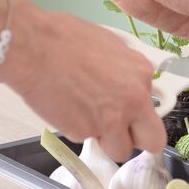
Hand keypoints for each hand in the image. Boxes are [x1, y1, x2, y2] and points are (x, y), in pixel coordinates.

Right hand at [0, 8, 165, 160]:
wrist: (33, 46)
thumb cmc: (63, 38)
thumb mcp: (109, 46)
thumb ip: (125, 72)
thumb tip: (124, 83)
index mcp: (141, 74)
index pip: (155, 109)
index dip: (138, 114)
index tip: (129, 115)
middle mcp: (133, 100)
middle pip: (152, 141)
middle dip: (136, 139)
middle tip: (120, 131)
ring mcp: (110, 120)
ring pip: (119, 150)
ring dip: (106, 140)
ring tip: (85, 116)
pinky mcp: (83, 132)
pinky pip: (85, 138)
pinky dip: (76, 129)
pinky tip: (65, 107)